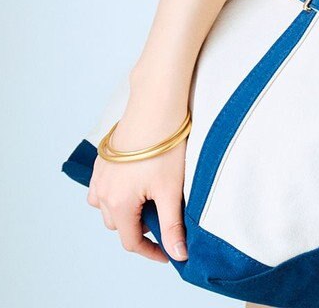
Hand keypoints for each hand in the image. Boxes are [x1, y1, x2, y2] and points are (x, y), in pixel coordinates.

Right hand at [86, 102, 189, 263]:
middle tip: (162, 215)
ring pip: (106, 206)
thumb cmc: (164, 146)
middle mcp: (102, 192)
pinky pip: (102, 186)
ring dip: (124, 209)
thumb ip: (171, 225)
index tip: (167, 253)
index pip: (131, 241)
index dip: (151, 251)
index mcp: (118, 204)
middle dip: (138, 227)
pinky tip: (135, 180)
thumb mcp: (171, 190)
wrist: (155, 105)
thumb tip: (178, 254)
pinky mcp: (103, 159)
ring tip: (148, 198)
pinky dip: (115, 191)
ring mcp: (100, 174)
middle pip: (118, 224)